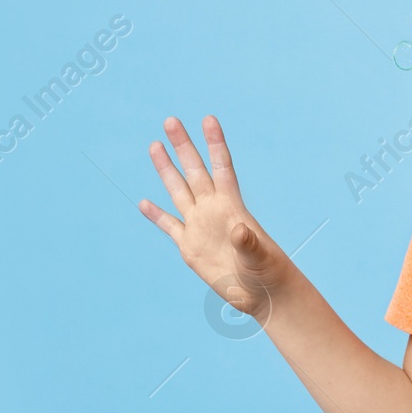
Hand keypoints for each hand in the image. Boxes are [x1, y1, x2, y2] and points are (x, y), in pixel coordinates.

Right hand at [138, 115, 293, 322]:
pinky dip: (156, 215)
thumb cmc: (268, 272)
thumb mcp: (259, 256)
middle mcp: (213, 210)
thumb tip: (239, 231)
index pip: (221, 167)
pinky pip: (169, 226)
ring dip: (166, 170)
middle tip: (171, 120)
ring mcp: (200, 226)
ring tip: (155, 145)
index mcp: (232, 206)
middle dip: (183, 146)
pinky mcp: (190, 247)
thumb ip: (247, 242)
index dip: (215, 143)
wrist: (263, 294)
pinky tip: (144, 202)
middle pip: (194, 171)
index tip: (209, 119)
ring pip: (178, 191)